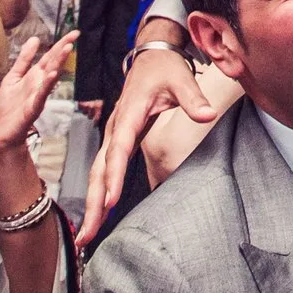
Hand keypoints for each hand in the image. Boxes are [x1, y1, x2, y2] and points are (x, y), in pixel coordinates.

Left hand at [0, 31, 77, 155]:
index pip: (50, 56)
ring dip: (59, 62)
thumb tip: (35, 39)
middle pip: (53, 62)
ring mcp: (37, 95)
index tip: (74, 32)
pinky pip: (41, 95)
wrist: (2, 133)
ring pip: (50, 76)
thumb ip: (24, 60)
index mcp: (34, 75)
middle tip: (76, 35)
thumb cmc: (7, 108)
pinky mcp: (32, 108)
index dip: (60, 43)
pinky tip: (52, 75)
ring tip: (67, 49)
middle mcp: (39, 83)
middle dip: (63, 48)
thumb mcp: (13, 77)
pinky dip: (47, 85)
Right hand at [80, 40, 221, 248]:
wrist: (151, 55)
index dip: (114, 175)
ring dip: (91, 204)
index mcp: (130, 113)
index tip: (111, 201)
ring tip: (85, 236)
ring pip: (97, 173)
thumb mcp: (181, 77)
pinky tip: (98, 214)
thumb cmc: (164, 68)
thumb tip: (207, 115)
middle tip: (86, 235)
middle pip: (99, 169)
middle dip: (93, 203)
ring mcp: (114, 134)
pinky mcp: (118, 140)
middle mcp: (116, 127)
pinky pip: (104, 169)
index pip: (119, 148)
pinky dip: (99, 192)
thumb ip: (192, 98)